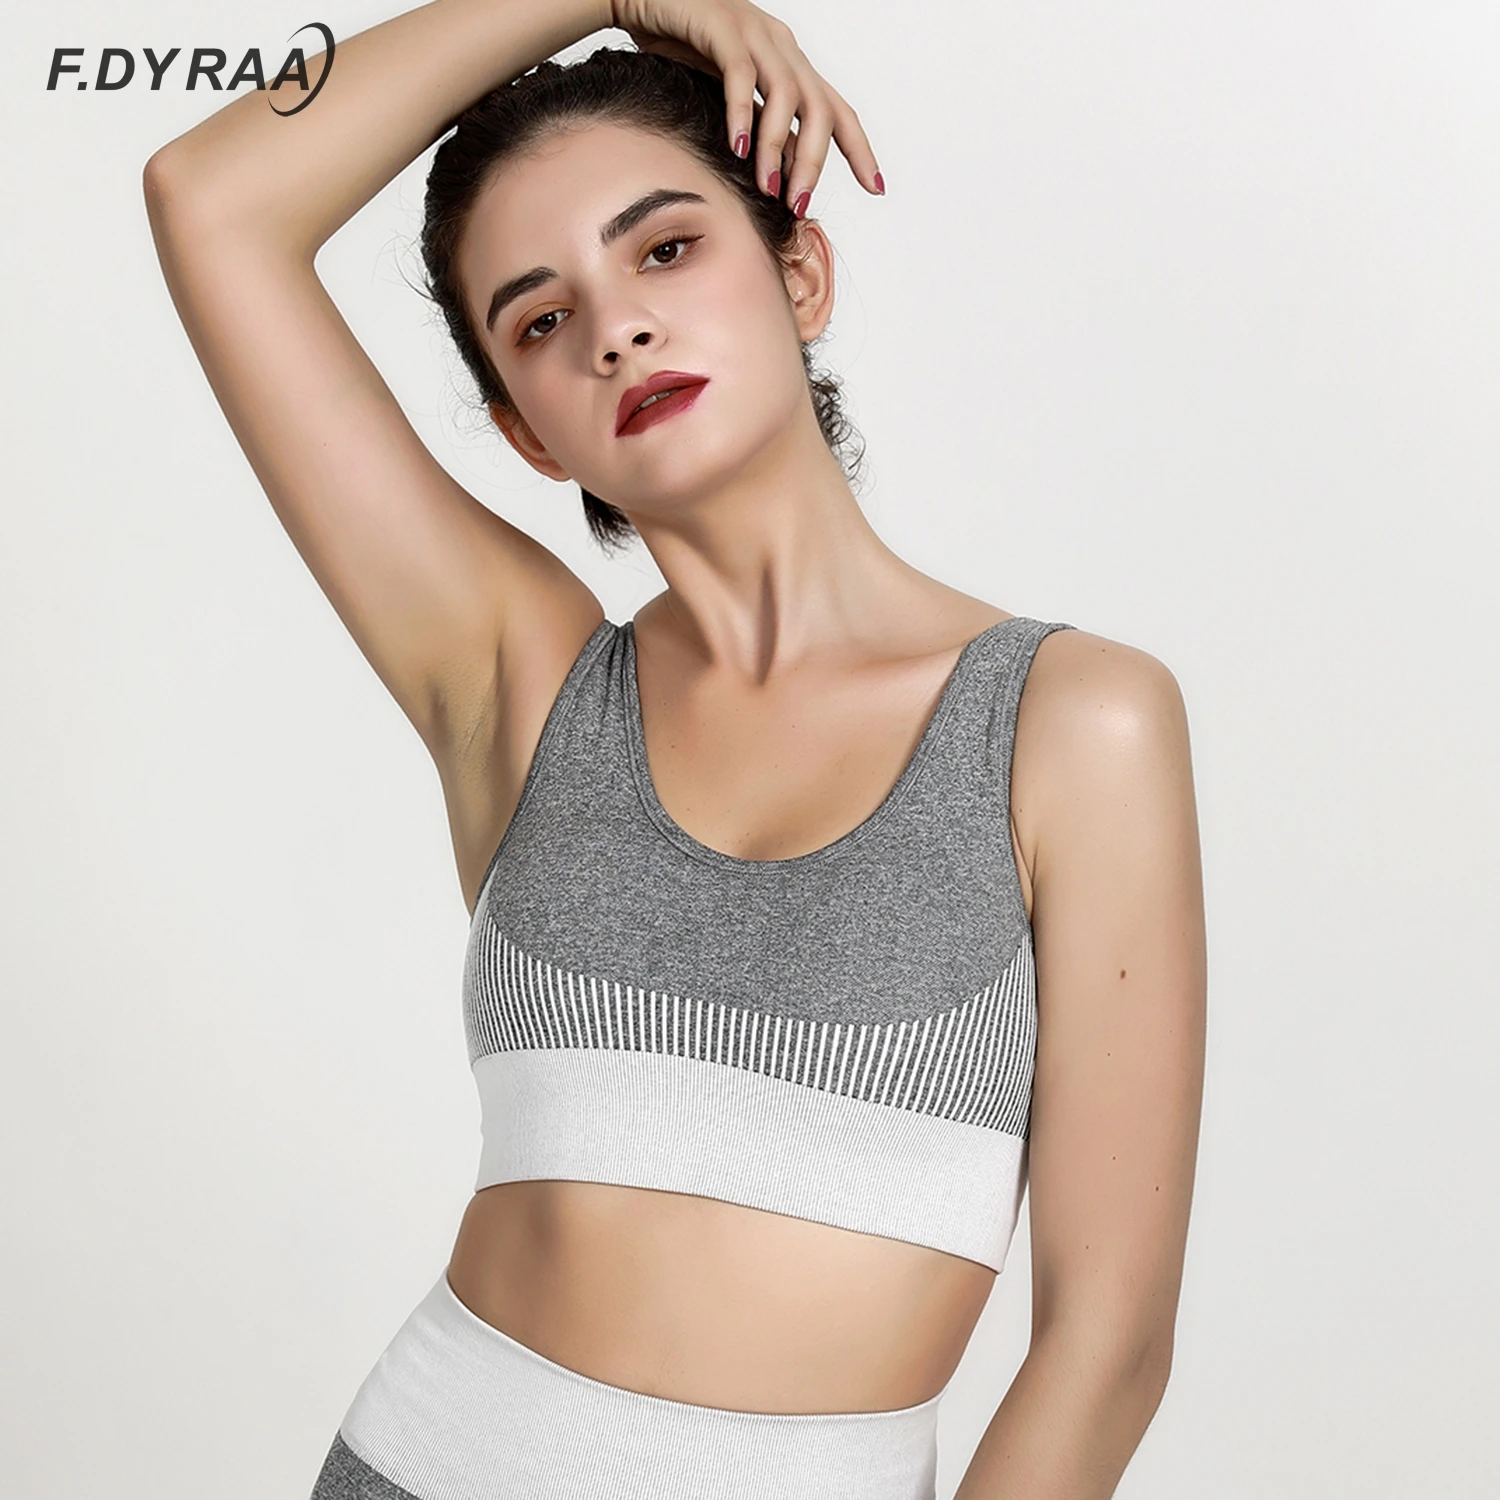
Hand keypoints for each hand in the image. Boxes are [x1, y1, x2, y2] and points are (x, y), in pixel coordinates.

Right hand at [608, 0, 882, 213]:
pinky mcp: (720, 26)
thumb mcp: (731, 96)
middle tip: (798, 205)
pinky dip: (741, 113)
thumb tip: (786, 174)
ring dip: (777, 147)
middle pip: (818, 108)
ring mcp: (754, 33)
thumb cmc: (682, 46)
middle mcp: (781, 45)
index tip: (875, 188)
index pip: (836, 111)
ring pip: (785, 94)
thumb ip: (760, 127)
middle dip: (814, 163)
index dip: (858, 149)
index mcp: (790, 63)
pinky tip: (738, 149)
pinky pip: (739, 73)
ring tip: (768, 188)